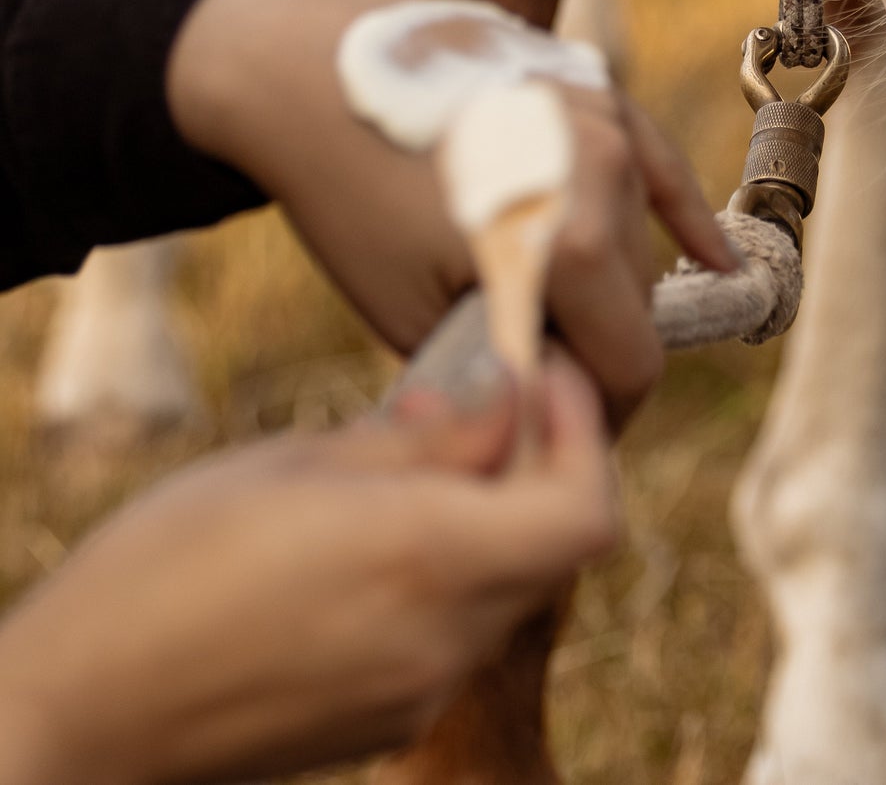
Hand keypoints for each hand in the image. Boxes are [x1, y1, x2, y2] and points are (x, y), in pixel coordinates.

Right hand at [0, 358, 617, 784]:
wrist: (78, 715)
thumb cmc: (164, 567)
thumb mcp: (292, 465)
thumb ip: (418, 441)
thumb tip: (502, 403)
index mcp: (427, 558)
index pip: (585, 512)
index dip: (583, 434)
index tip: (544, 379)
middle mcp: (440, 639)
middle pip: (552, 549)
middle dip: (539, 465)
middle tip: (479, 402)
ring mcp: (413, 694)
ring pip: (505, 590)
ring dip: (489, 518)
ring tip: (407, 459)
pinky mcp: (380, 727)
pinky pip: (449, 635)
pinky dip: (444, 573)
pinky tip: (368, 535)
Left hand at [168, 0, 735, 410]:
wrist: (316, 75)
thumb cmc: (354, 202)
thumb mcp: (412, 316)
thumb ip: (496, 371)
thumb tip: (547, 416)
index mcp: (566, 246)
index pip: (632, 366)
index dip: (601, 413)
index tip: (559, 429)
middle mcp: (603, 179)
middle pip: (635, 304)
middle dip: (592, 345)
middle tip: (527, 367)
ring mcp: (604, 125)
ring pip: (635, 243)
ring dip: (602, 283)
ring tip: (533, 300)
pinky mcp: (595, 92)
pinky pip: (663, 168)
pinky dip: (687, 220)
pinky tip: (721, 263)